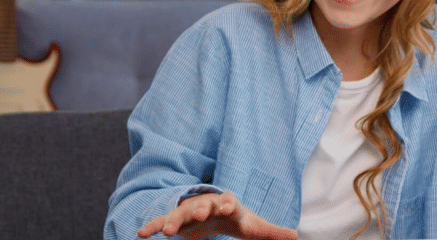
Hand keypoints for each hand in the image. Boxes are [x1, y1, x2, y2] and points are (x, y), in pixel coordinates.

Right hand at [137, 192, 297, 239]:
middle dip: (199, 208)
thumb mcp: (251, 225)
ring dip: (173, 221)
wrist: (215, 210)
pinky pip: (162, 221)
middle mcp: (205, 203)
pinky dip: (152, 226)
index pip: (227, 201)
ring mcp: (188, 211)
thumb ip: (270, 231)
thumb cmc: (235, 218)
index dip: (228, 203)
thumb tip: (296, 237)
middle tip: (198, 213)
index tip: (228, 206)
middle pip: (202, 204)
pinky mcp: (176, 220)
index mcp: (226, 203)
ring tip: (166, 232)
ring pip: (180, 214)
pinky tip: (140, 234)